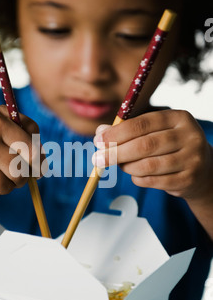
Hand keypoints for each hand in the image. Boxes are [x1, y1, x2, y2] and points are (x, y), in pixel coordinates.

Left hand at [93, 109, 212, 200]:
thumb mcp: (154, 132)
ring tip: (120, 166)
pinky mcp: (188, 179)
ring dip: (127, 167)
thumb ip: (128, 130)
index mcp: (179, 118)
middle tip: (97, 159)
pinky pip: (153, 181)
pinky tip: (136, 175)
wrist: (201, 170)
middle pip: (145, 145)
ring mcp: (192, 159)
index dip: (117, 133)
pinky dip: (138, 179)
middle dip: (116, 153)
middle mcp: (189, 136)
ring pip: (148, 165)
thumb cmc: (170, 146)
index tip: (98, 140)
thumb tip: (100, 133)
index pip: (142, 124)